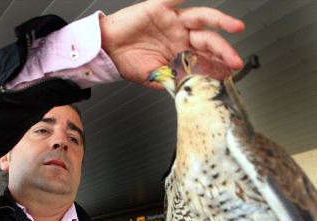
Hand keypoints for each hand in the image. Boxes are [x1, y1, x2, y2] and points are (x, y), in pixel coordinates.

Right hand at [100, 0, 244, 87]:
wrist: (108, 51)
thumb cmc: (128, 63)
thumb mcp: (154, 77)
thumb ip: (173, 80)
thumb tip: (190, 89)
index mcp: (180, 54)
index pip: (204, 59)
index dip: (218, 66)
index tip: (230, 74)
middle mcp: (180, 37)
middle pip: (208, 41)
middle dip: (223, 51)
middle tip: (235, 61)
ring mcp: (172, 22)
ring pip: (201, 18)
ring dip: (219, 21)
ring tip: (235, 27)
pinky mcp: (159, 7)